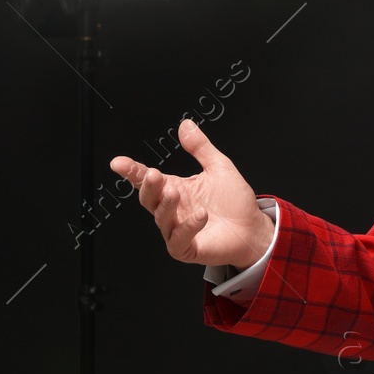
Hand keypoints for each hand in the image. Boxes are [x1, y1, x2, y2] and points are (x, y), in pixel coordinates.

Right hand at [109, 119, 273, 267]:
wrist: (254, 228)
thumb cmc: (235, 202)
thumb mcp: (219, 167)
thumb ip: (201, 148)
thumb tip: (185, 125)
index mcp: (175, 188)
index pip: (147, 179)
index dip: (132, 171)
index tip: (119, 163)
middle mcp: (173, 210)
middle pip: (149, 199)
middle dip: (148, 186)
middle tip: (154, 175)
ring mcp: (178, 230)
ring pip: (161, 219)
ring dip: (166, 205)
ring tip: (175, 193)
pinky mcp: (187, 248)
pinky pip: (179, 240)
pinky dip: (187, 227)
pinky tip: (200, 215)